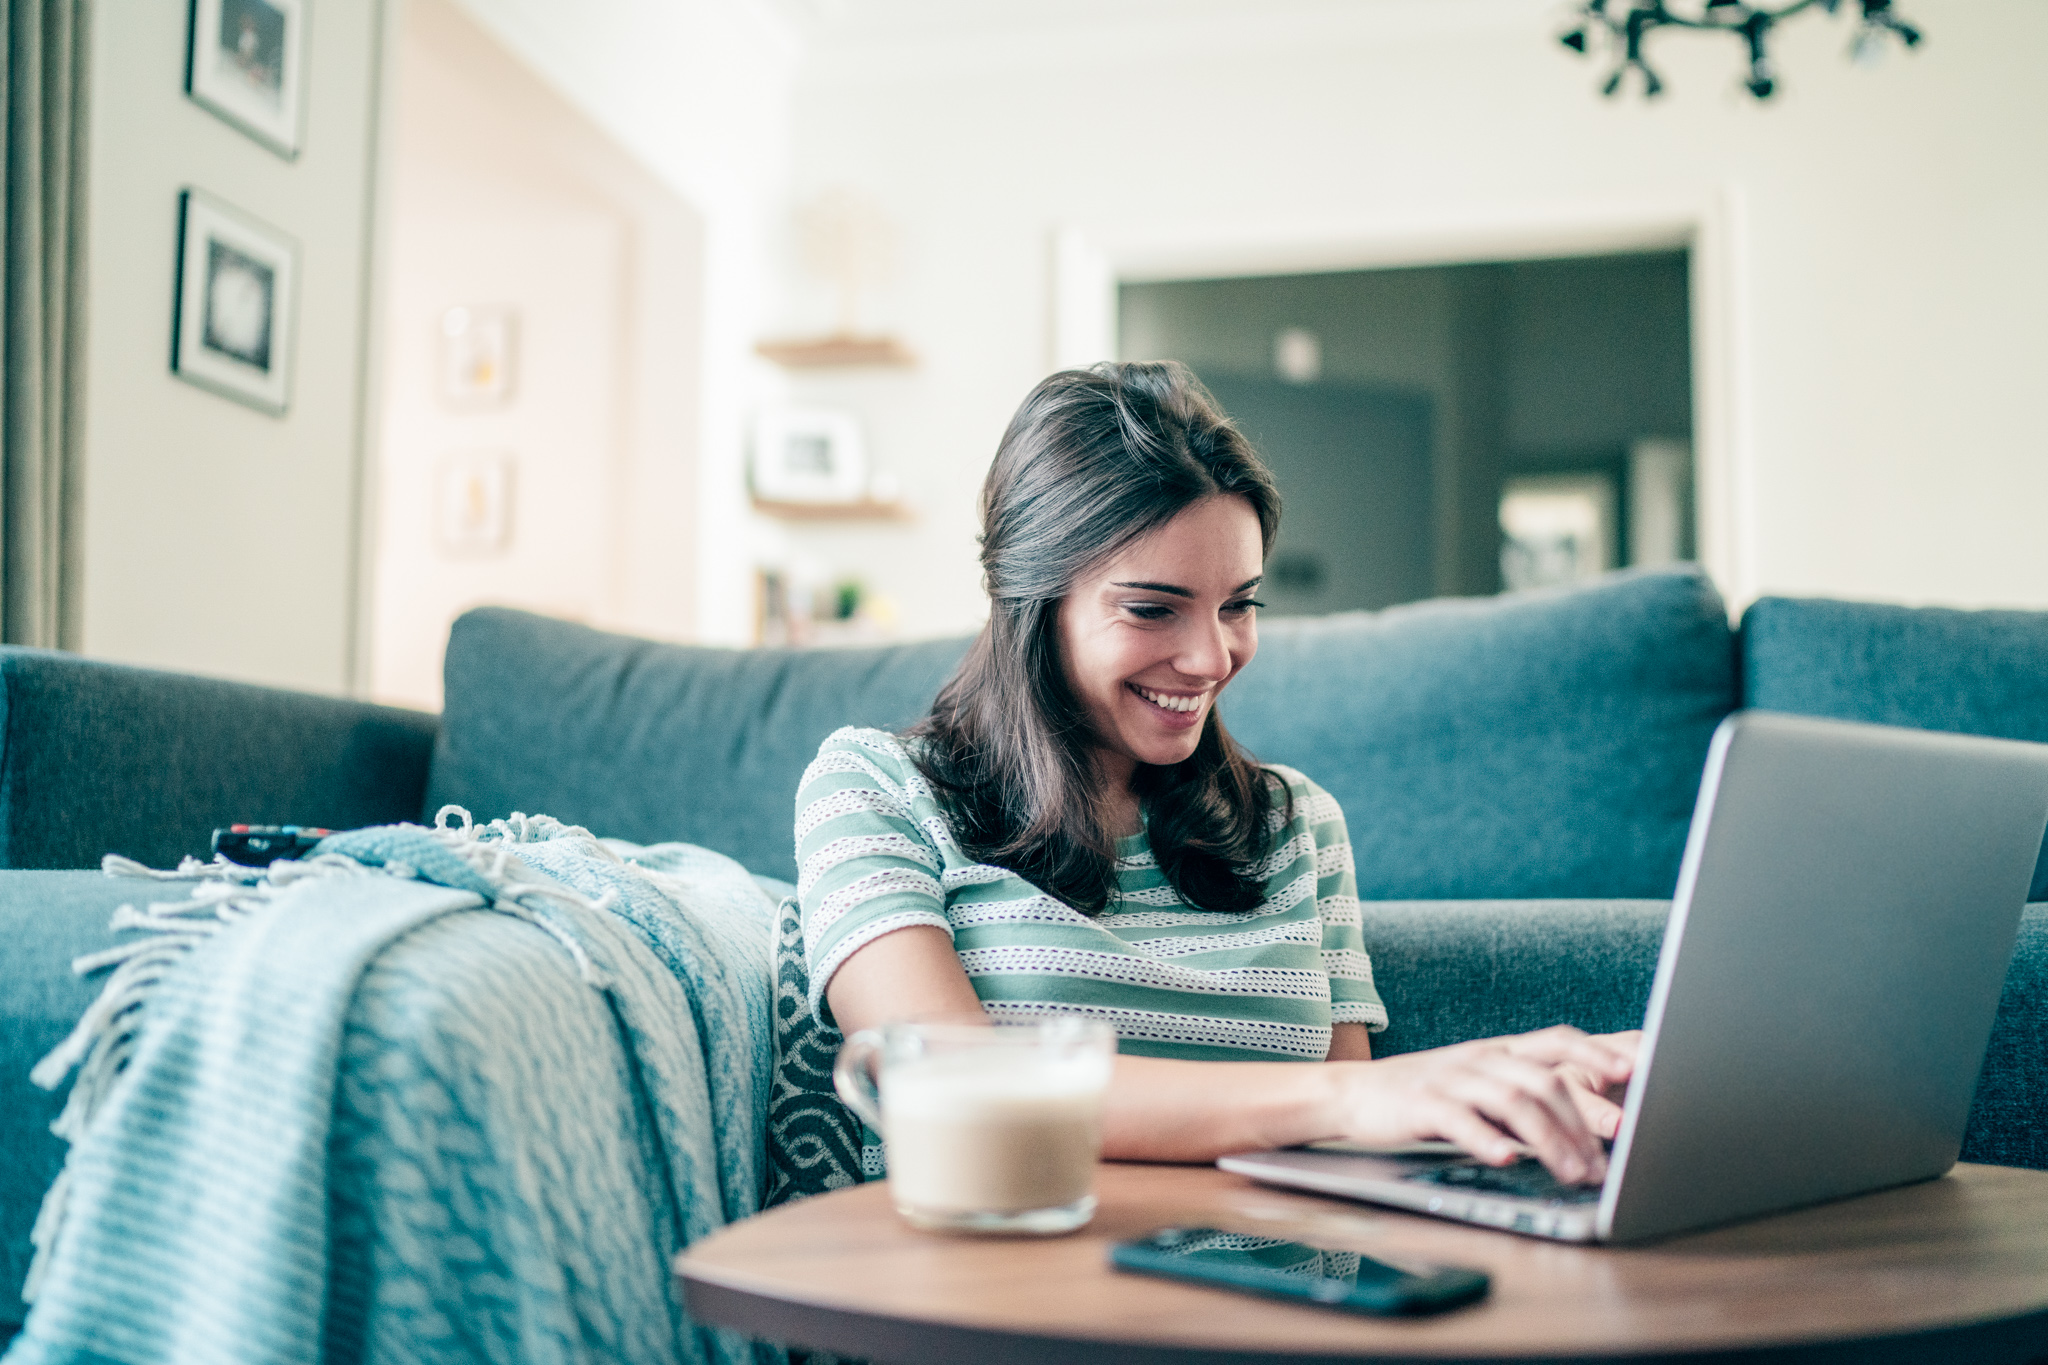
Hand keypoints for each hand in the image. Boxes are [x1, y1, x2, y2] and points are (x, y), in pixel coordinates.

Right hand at [1322, 1025, 1637, 1184]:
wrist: (1353, 1093)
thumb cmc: (1426, 1095)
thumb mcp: (1478, 1086)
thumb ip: (1523, 1098)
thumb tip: (1585, 1132)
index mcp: (1498, 1051)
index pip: (1557, 1040)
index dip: (1596, 1051)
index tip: (1634, 1072)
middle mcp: (1480, 1058)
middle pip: (1544, 1080)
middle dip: (1582, 1123)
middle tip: (1604, 1164)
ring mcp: (1451, 1078)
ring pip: (1512, 1102)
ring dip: (1549, 1140)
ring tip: (1570, 1173)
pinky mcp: (1423, 1103)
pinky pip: (1461, 1119)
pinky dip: (1487, 1140)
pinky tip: (1506, 1160)